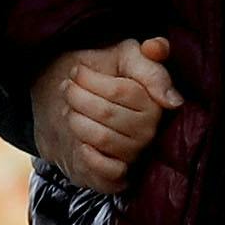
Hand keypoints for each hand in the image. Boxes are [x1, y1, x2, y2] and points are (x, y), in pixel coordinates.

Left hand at [32, 37, 181, 194]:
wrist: (66, 108)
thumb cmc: (97, 79)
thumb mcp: (120, 56)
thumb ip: (141, 53)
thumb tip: (159, 48)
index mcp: (155, 100)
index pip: (124, 91)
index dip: (91, 80)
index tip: (76, 72)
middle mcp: (150, 129)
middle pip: (108, 113)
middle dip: (78, 98)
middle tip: (66, 89)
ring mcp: (135, 153)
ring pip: (104, 139)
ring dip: (76, 121)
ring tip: (68, 111)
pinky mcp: (119, 176)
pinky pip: (111, 171)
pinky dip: (90, 156)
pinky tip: (80, 144)